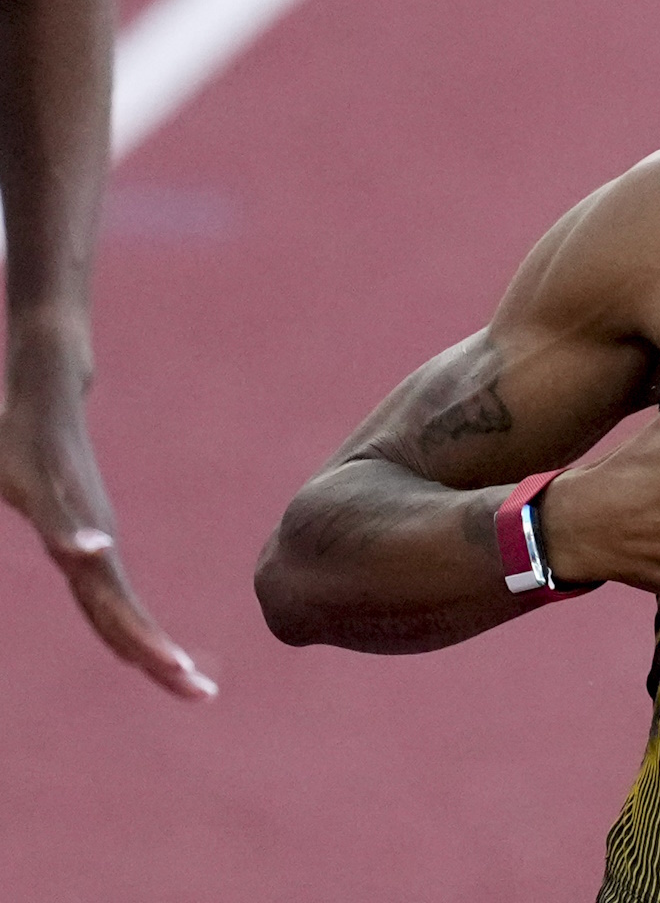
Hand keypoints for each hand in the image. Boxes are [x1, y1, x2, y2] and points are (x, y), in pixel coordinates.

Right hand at [0, 383, 216, 698]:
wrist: (48, 386)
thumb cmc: (42, 452)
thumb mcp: (48, 508)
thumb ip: (63, 536)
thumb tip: (79, 559)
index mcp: (90, 553)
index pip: (123, 620)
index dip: (153, 657)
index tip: (196, 692)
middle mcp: (90, 538)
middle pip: (120, 612)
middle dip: (156, 655)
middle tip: (199, 693)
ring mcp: (71, 513)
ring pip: (97, 575)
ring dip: (125, 615)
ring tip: (159, 657)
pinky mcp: (50, 482)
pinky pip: (61, 517)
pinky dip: (76, 537)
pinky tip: (90, 550)